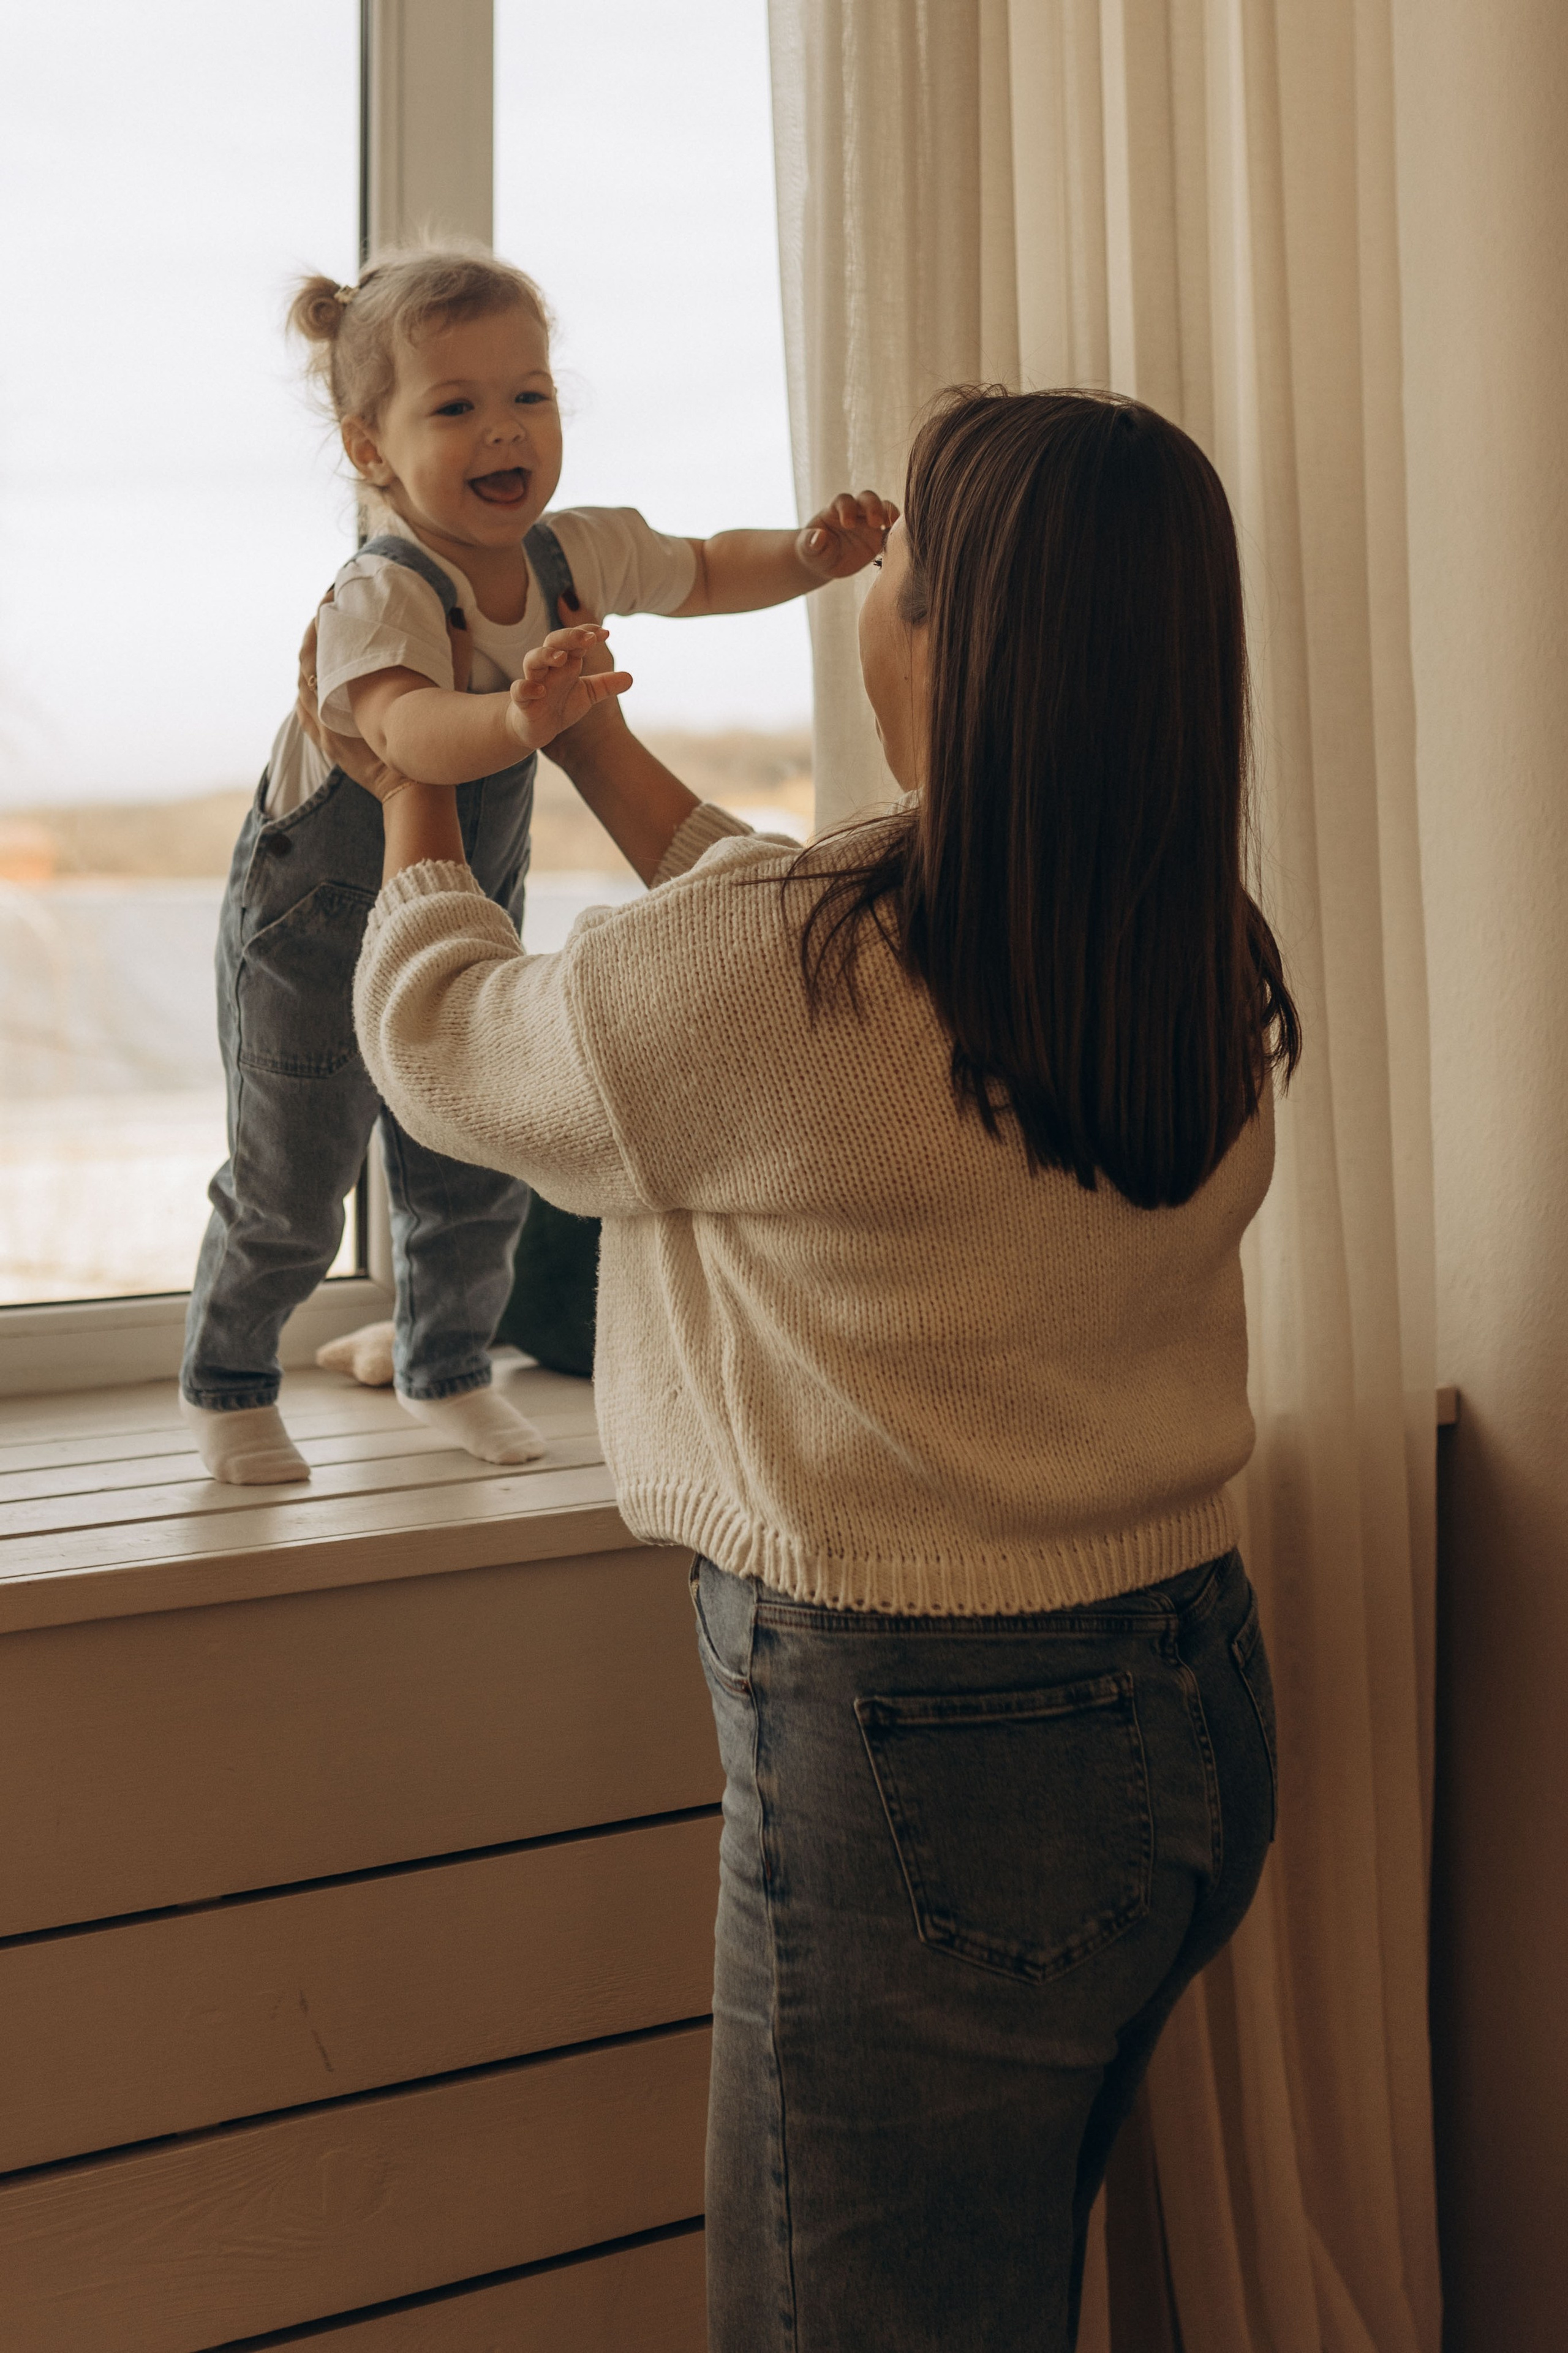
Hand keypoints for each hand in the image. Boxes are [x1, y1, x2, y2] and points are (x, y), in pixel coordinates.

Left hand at [296, 596, 474, 803]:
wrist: (418, 789)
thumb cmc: (434, 735)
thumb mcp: (447, 684)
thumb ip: (452, 647)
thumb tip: (455, 616)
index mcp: (352, 685)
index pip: (322, 641)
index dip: (324, 615)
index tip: (331, 596)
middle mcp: (330, 704)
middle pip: (308, 660)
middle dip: (315, 634)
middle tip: (325, 612)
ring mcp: (324, 727)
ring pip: (302, 686)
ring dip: (309, 663)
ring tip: (320, 644)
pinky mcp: (328, 746)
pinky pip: (305, 712)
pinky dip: (307, 693)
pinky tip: (314, 684)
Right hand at [506, 624, 632, 753]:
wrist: (535, 728)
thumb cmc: (559, 705)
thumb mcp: (587, 695)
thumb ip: (606, 685)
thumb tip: (631, 677)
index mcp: (565, 663)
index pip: (575, 641)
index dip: (587, 633)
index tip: (605, 633)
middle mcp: (548, 669)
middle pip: (554, 643)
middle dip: (569, 637)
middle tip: (589, 638)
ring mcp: (533, 683)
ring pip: (532, 660)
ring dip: (545, 655)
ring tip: (561, 657)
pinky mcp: (522, 702)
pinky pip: (520, 690)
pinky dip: (527, 688)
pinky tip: (540, 691)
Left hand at [796, 491, 898, 582]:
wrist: (825, 562)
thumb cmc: (814, 551)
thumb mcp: (808, 549)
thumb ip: (811, 542)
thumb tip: (818, 538)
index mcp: (836, 509)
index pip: (844, 501)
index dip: (847, 508)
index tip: (847, 524)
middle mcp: (855, 511)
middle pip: (868, 498)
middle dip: (873, 507)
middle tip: (876, 522)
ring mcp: (869, 523)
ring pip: (884, 509)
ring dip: (889, 514)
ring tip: (892, 526)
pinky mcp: (878, 537)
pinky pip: (892, 531)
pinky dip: (898, 532)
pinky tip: (902, 539)